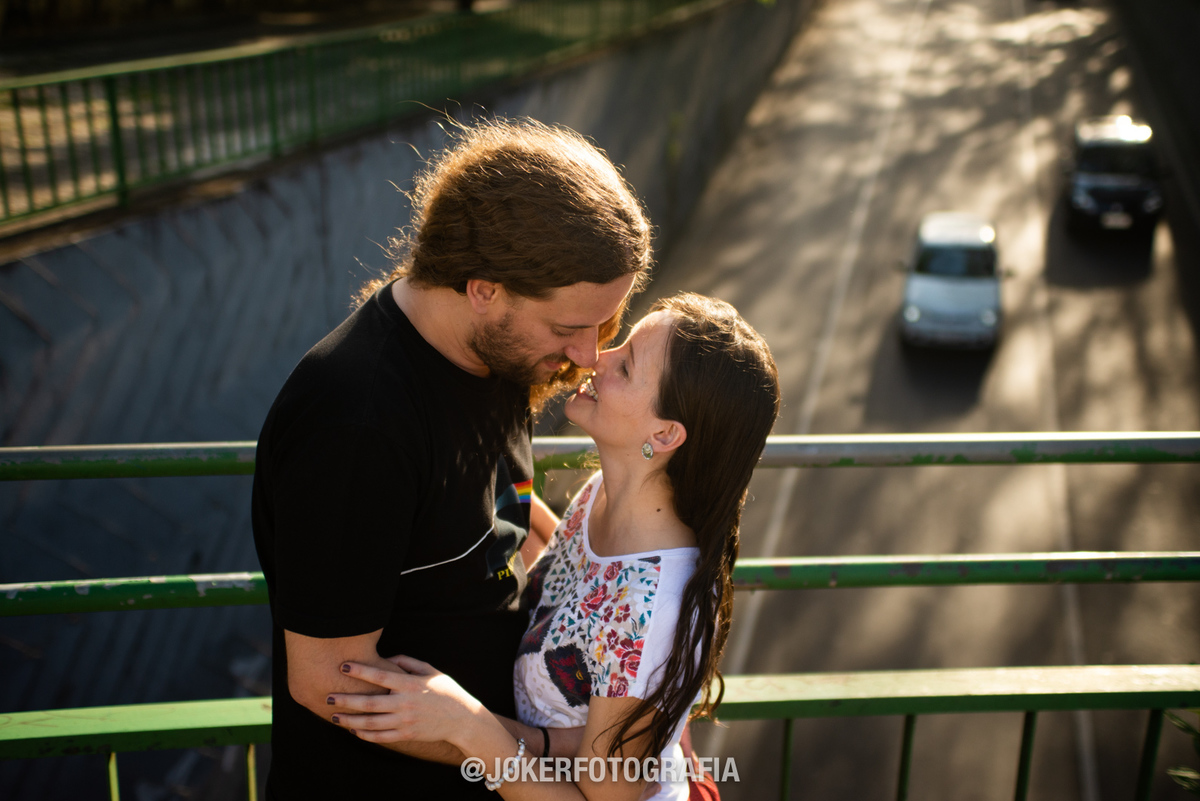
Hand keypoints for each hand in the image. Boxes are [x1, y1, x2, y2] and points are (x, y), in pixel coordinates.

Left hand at [327, 654, 484, 746]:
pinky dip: (365, 734)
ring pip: (371, 723)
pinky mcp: (406, 734)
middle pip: (369, 703)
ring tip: (334, 716)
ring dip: (350, 720)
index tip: (343, 666)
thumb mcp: (431, 670)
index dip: (360, 671)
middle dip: (346, 700)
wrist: (462, 718)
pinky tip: (354, 729)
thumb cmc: (446, 690)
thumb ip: (408, 662)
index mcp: (410, 684)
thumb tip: (386, 658)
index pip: (380, 676)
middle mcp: (405, 703)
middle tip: (328, 697)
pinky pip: (381, 737)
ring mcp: (405, 721)